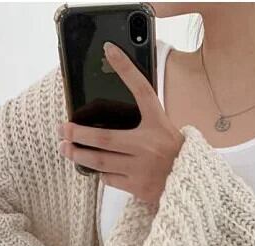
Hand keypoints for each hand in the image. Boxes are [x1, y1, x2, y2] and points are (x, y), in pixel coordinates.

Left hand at [57, 41, 183, 206]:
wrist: (191, 184)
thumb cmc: (173, 152)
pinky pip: (110, 179)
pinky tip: (92, 167)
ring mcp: (142, 169)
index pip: (143, 91)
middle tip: (62, 129)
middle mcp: (149, 146)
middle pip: (105, 138)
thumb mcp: (163, 128)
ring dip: (80, 155)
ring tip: (65, 149)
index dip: (127, 69)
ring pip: (102, 161)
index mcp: (158, 125)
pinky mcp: (138, 188)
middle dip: (79, 134)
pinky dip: (99, 172)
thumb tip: (113, 103)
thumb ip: (144, 114)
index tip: (109, 49)